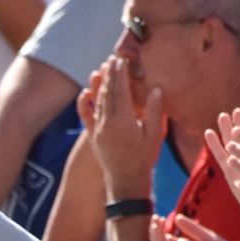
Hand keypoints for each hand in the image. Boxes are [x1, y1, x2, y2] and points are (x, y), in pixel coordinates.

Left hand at [88, 57, 163, 199]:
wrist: (126, 181)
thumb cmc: (144, 158)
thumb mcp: (155, 135)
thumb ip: (154, 110)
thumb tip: (156, 87)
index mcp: (124, 120)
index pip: (121, 90)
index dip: (120, 74)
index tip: (121, 60)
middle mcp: (108, 122)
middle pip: (108, 92)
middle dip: (110, 74)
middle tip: (112, 59)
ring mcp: (98, 129)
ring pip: (97, 101)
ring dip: (99, 84)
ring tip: (101, 69)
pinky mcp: (92, 137)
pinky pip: (85, 117)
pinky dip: (83, 103)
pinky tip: (84, 92)